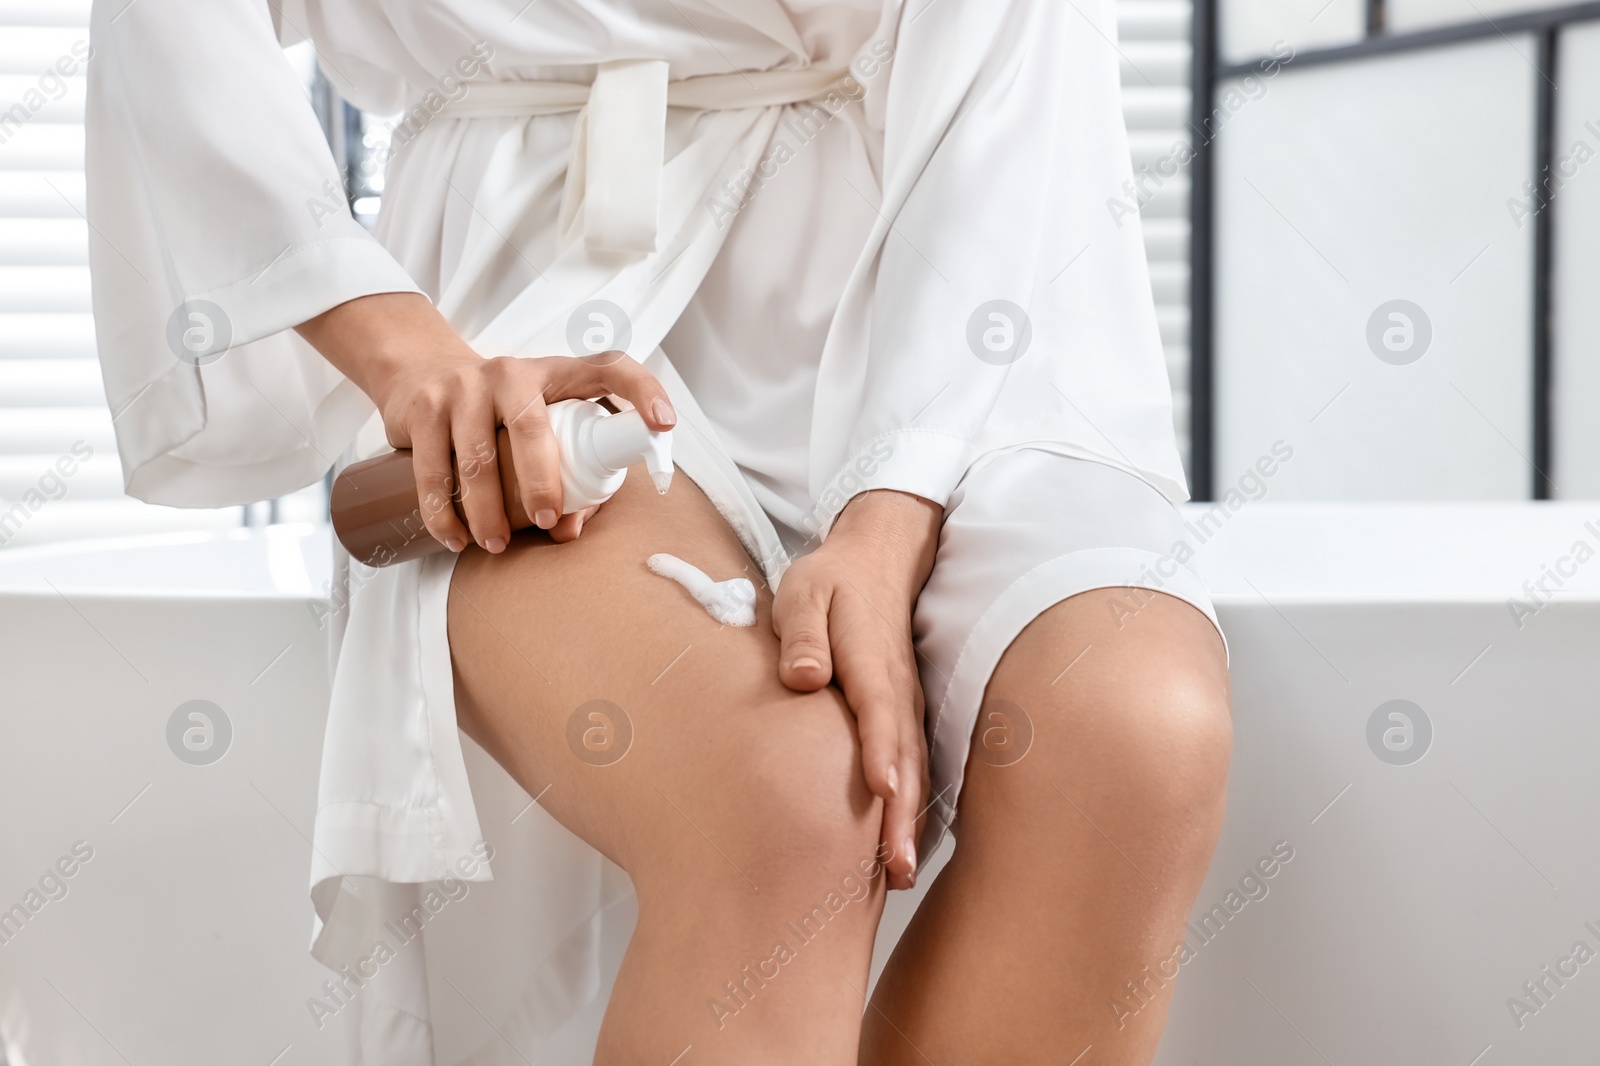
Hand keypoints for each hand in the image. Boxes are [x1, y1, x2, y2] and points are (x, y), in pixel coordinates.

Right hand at [296, 293, 674, 551]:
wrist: (421, 371)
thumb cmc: (500, 410)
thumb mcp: (539, 423)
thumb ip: (566, 470)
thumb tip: (569, 529)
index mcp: (556, 372)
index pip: (609, 369)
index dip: (643, 390)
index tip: (664, 424)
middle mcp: (510, 373)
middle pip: (530, 427)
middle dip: (540, 481)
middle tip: (546, 520)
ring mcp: (462, 387)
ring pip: (476, 457)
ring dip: (487, 510)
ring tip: (496, 544)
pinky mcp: (423, 408)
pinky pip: (432, 469)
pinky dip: (443, 511)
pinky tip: (454, 537)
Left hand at [771, 489, 941, 889]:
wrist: (877, 563)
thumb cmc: (830, 583)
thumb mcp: (803, 595)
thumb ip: (804, 635)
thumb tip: (804, 677)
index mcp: (871, 660)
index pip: (878, 710)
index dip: (881, 751)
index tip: (882, 790)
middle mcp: (898, 690)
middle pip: (906, 758)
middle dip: (903, 814)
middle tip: (895, 867)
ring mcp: (908, 707)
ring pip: (916, 771)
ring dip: (911, 822)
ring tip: (899, 874)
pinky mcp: (906, 719)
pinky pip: (914, 769)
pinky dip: (912, 810)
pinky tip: (899, 851)